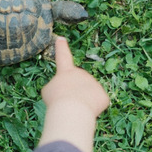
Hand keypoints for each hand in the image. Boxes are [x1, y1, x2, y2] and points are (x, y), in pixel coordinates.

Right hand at [38, 37, 108, 151]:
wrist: (72, 111)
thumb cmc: (57, 101)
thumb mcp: (48, 91)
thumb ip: (58, 87)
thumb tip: (67, 91)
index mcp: (66, 72)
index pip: (63, 57)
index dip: (61, 48)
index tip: (61, 39)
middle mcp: (82, 74)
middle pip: (78, 85)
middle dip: (74, 94)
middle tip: (67, 104)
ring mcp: (94, 84)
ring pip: (88, 96)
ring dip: (82, 103)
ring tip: (75, 109)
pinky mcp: (103, 96)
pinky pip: (97, 105)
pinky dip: (92, 110)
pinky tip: (86, 112)